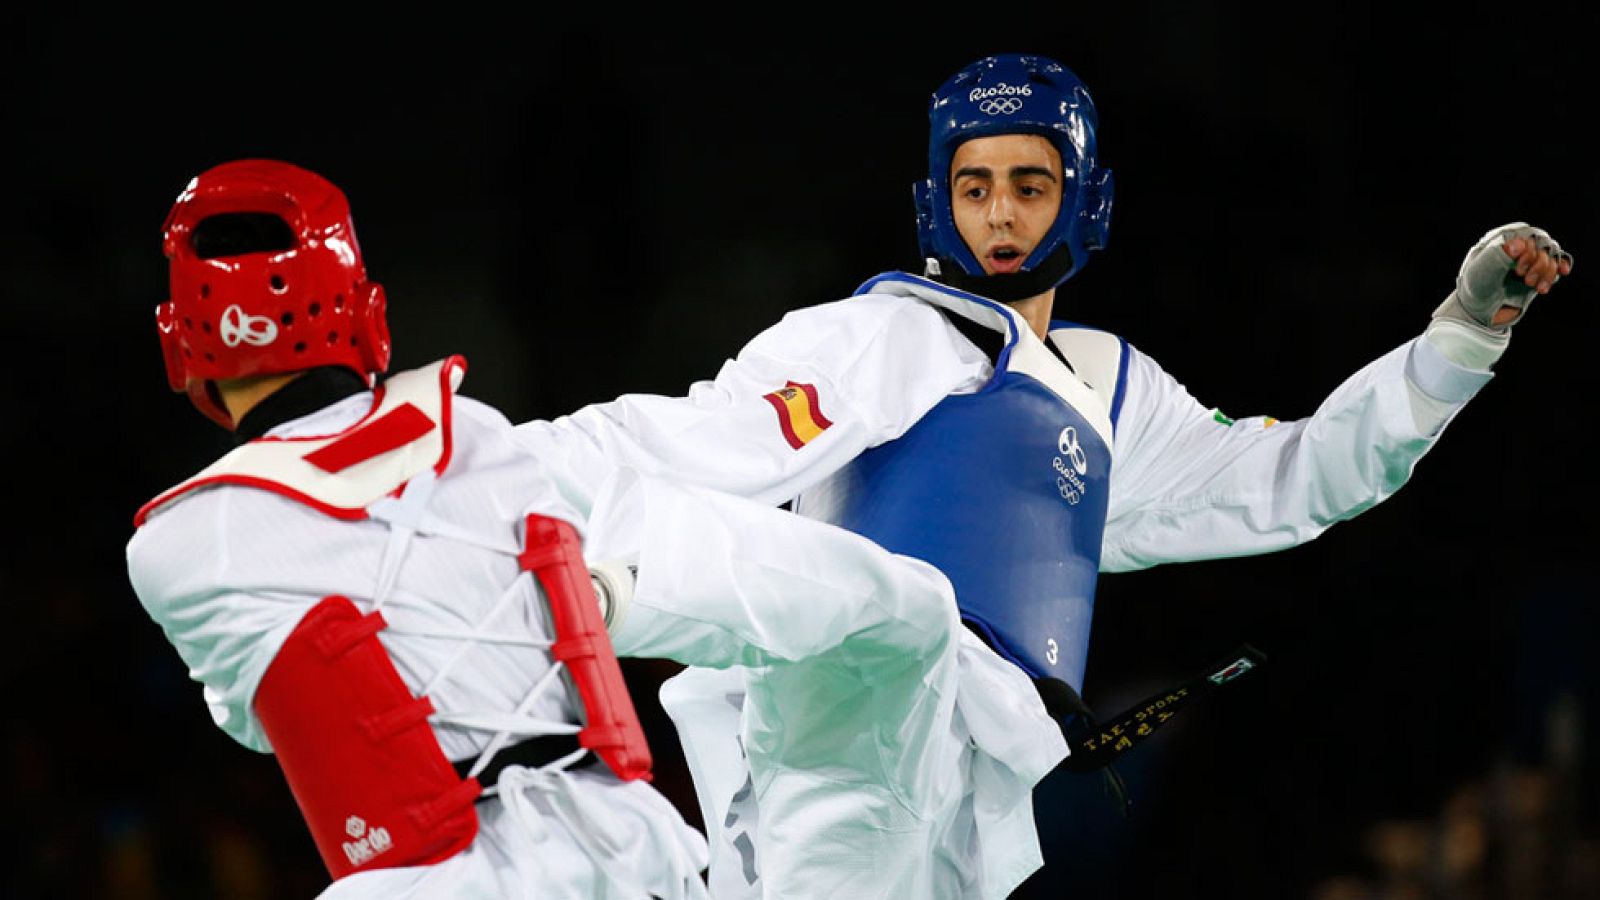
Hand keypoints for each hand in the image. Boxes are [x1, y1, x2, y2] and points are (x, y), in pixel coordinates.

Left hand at [1433, 222, 1573, 334]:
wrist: (1479, 313)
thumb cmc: (1475, 290)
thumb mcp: (1481, 272)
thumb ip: (1498, 256)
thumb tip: (1519, 244)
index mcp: (1500, 242)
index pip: (1525, 234)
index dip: (1529, 250)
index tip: (1519, 269)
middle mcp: (1515, 249)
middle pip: (1541, 245)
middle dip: (1539, 263)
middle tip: (1524, 278)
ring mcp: (1527, 262)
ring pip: (1550, 256)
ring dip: (1547, 271)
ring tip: (1533, 286)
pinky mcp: (1536, 274)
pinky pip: (1555, 265)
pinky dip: (1559, 268)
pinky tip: (1562, 272)